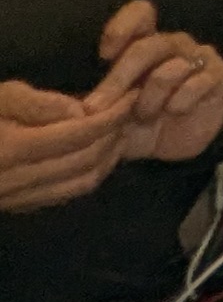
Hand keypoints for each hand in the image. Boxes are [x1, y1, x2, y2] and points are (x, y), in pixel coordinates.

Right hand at [0, 77, 126, 211]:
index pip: (78, 134)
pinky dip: (91, 174)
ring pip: (81, 182)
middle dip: (115, 134)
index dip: (111, 115)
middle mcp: (17, 179)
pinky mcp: (18, 206)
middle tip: (132, 111)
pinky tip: (98, 154)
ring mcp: (18, 198)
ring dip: (109, 157)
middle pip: (86, 160)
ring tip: (121, 130)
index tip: (132, 95)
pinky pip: (65, 194)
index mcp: (12, 149)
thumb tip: (81, 111)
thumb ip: (37, 103)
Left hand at [91, 0, 222, 166]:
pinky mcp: (220, 75)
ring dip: (149, 98)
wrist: (175, 146)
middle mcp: (174, 44)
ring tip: (143, 116)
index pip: (141, 13)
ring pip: (170, 69)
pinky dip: (179, 102)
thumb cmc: (137, 123)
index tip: (104, 56)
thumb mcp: (111, 112)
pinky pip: (196, 83)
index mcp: (146, 43)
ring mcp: (199, 57)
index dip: (122, 27)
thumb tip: (80, 102)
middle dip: (118, 79)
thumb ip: (100, 99)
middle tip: (96, 107)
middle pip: (147, 47)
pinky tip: (174, 112)